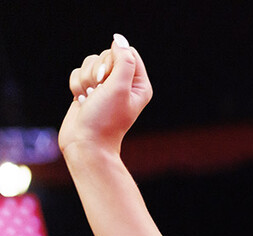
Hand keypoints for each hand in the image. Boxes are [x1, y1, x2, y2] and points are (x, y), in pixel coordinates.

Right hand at [59, 34, 152, 156]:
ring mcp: (105, 87)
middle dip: (97, 71)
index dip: (113, 60)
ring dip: (85, 79)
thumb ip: (123, 61)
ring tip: (89, 97)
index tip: (108, 77)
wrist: (85, 142)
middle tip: (98, 90)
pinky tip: (81, 100)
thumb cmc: (105, 118)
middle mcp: (124, 84)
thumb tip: (119, 40)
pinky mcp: (88, 89)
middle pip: (107, 55)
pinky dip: (76, 85)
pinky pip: (78, 73)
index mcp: (139, 84)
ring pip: (90, 63)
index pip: (127, 53)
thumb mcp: (119, 88)